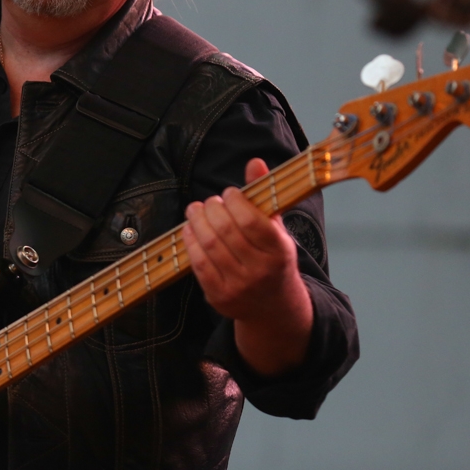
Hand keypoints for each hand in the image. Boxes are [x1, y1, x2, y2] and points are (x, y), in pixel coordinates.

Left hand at [182, 157, 312, 375]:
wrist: (273, 308)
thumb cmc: (273, 260)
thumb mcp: (277, 230)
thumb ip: (264, 197)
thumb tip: (254, 162)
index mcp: (279, 251)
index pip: (251, 220)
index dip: (234, 201)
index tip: (228, 193)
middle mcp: (260, 271)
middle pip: (225, 231)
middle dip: (212, 209)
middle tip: (210, 201)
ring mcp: (238, 286)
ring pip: (209, 245)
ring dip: (197, 222)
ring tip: (196, 210)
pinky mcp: (219, 296)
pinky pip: (198, 264)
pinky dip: (190, 242)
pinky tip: (190, 229)